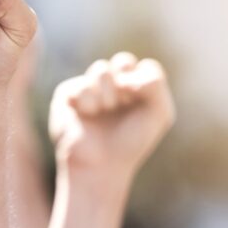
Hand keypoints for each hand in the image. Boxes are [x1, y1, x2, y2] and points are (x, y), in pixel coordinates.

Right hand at [49, 53, 175, 174]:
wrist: (100, 166)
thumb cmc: (130, 143)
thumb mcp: (159, 114)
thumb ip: (156, 84)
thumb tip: (127, 74)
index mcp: (136, 88)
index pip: (146, 67)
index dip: (145, 86)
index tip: (140, 106)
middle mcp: (112, 85)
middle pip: (123, 61)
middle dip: (125, 84)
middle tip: (122, 106)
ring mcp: (89, 88)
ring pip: (101, 69)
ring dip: (107, 96)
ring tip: (103, 113)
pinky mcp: (68, 94)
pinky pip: (81, 85)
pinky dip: (88, 102)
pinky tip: (86, 116)